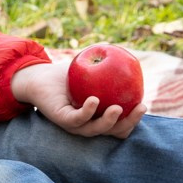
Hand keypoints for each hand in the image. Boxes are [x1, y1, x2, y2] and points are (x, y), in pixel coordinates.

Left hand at [9, 60, 141, 138]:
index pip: (121, 124)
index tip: (143, 104)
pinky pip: (77, 119)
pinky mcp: (62, 120)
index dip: (134, 119)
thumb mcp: (90, 67)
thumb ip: (106, 62)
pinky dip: (87, 111)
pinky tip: (94, 100)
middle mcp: (90, 124)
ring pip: (96, 129)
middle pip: (114, 131)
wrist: (40, 77)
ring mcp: (76, 125)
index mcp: (100, 117)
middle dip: (129, 123)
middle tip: (140, 108)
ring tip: (117, 108)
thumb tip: (122, 51)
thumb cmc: (68, 73)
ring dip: (109, 121)